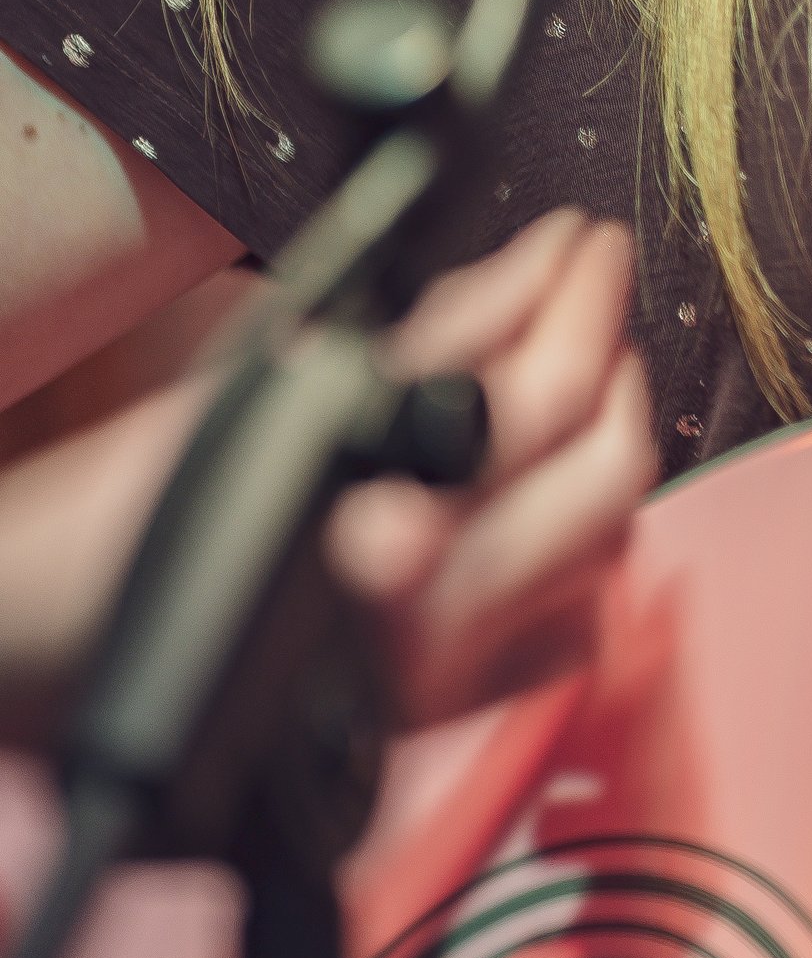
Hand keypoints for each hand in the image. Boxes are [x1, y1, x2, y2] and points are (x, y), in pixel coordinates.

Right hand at [0, 209, 654, 743]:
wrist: (39, 663)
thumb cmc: (120, 536)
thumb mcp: (260, 399)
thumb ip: (420, 339)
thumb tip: (531, 267)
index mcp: (362, 524)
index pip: (532, 397)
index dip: (570, 299)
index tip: (578, 241)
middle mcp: (418, 622)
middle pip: (598, 478)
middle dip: (608, 356)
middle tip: (586, 285)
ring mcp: (440, 679)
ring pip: (602, 550)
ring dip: (605, 442)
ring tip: (577, 366)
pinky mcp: (435, 717)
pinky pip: (566, 636)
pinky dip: (581, 558)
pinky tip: (548, 500)